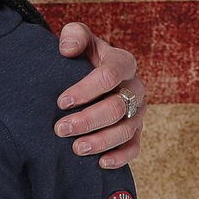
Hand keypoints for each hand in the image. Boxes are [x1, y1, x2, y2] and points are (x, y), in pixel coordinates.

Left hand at [53, 22, 145, 168]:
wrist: (88, 71)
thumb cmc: (82, 54)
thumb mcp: (77, 37)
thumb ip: (74, 35)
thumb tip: (67, 49)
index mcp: (123, 62)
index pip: (109, 75)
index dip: (86, 89)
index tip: (61, 102)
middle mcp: (135, 87)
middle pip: (117, 107)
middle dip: (88, 120)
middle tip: (61, 129)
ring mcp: (137, 111)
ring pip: (126, 129)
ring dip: (101, 141)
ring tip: (76, 149)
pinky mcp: (136, 130)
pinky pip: (135, 147)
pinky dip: (120, 157)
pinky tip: (102, 163)